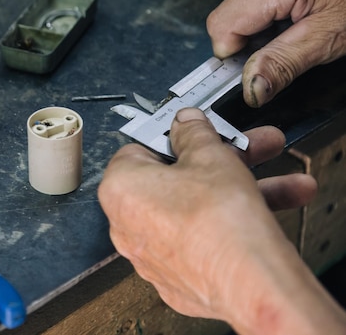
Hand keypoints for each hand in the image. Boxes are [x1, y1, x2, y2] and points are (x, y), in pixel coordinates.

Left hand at [97, 109, 345, 333]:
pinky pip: (201, 239)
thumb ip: (194, 132)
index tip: (200, 132)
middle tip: (249, 149)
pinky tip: (268, 214)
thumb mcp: (210, 156)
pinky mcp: (178, 277)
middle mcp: (127, 225)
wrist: (249, 282)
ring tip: (284, 184)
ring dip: (238, 191)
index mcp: (120, 189)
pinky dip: (229, 224)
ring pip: (195, 209)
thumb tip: (186, 123)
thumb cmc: (220, 221)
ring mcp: (152, 255)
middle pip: (175, 180)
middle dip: (220, 162)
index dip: (175, 137)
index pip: (140, 150)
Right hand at [207, 0, 345, 107]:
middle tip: (287, 41)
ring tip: (295, 22)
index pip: (223, 25)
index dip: (236, 52)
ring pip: (239, 6)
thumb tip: (252, 87)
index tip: (257, 64)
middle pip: (229, 15)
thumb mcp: (328, 39)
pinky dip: (269, 9)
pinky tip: (294, 10)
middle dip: (252, 37)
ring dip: (261, 23)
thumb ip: (283, 63)